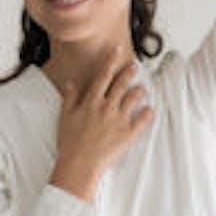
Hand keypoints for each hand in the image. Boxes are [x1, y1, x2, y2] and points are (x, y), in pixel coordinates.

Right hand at [49, 47, 154, 201]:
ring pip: (134, 98)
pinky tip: (150, 110)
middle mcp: (107, 107)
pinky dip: (148, 113)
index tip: (117, 50)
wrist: (79, 165)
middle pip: (121, 83)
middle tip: (135, 65)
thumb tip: (71, 82)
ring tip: (142, 88)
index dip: (111, 61)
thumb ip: (70, 98)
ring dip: (139, 91)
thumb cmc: (69, 143)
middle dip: (129, 72)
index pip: (103, 76)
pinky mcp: (128, 133)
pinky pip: (142, 120)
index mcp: (91, 101)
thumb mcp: (65, 117)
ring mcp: (119, 119)